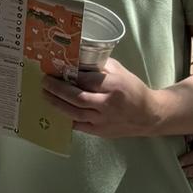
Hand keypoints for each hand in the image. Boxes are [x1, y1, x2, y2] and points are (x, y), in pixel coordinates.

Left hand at [40, 59, 161, 138]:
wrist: (148, 115)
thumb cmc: (133, 89)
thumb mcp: (120, 71)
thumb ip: (100, 66)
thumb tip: (77, 60)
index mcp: (114, 86)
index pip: (87, 80)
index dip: (69, 75)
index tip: (56, 68)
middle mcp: (107, 104)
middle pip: (77, 98)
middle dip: (57, 89)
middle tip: (45, 81)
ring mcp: (103, 120)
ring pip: (75, 113)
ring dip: (57, 104)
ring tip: (45, 95)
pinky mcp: (100, 132)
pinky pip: (78, 125)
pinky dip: (66, 117)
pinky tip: (56, 110)